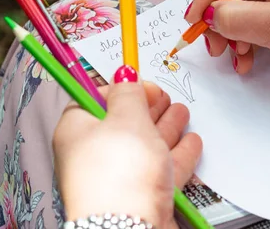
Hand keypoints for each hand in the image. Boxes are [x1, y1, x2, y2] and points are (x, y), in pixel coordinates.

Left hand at [53, 66, 201, 228]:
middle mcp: (95, 155)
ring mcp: (120, 178)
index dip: (119, 87)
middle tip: (163, 95)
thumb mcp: (126, 117)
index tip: (138, 78)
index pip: (93, 99)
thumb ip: (129, 92)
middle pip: (123, 123)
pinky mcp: (143, 196)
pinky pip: (162, 169)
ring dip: (166, 127)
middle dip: (147, 106)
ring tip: (182, 112)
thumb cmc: (119, 174)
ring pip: (146, 146)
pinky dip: (178, 154)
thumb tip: (124, 73)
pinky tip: (192, 142)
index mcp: (78, 131)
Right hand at [186, 0, 269, 94]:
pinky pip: (253, 19)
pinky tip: (247, 59)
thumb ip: (235, 17)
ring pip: (239, 4)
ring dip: (230, 32)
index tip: (196, 19)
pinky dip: (245, 39)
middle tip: (213, 46)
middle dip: (218, 16)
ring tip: (235, 56)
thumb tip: (206, 16)